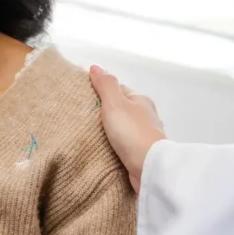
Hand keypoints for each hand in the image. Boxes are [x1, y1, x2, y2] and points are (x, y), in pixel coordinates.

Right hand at [90, 66, 165, 191]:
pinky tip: (104, 150)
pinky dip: (115, 146)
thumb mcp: (115, 103)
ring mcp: (145, 136)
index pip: (119, 91)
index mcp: (141, 100)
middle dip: (106, 113)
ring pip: (123, 129)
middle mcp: (146, 116)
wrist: (149, 167)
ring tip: (90, 135)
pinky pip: (125, 145)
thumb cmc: (132, 132)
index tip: (85, 99)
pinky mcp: (142, 154)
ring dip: (110, 132)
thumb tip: (95, 67)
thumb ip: (106, 85)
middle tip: (83, 119)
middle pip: (122, 110)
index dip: (102, 92)